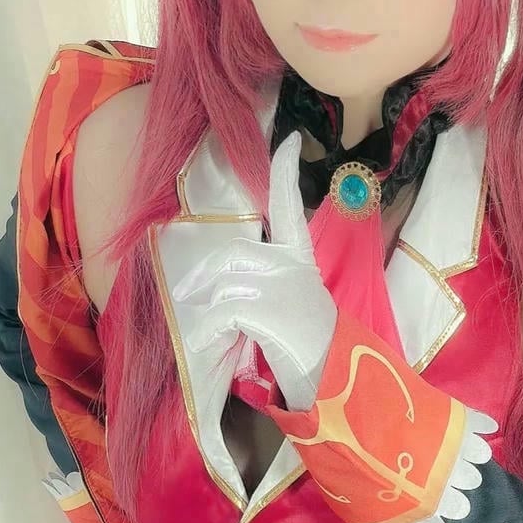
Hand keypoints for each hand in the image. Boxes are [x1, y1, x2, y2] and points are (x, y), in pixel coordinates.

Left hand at [169, 133, 335, 411]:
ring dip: (208, 314)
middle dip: (204, 277)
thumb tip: (218, 282)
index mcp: (299, 258)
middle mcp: (291, 265)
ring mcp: (281, 287)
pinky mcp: (267, 312)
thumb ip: (264, 282)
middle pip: (232, 253)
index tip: (288, 140)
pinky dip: (207, 333)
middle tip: (188, 296)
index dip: (285, 171)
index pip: (290, 205)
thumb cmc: (308, 346)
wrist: (335, 381)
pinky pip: (220, 313)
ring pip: (221, 285)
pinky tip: (209, 346)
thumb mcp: (292, 303)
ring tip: (212, 337)